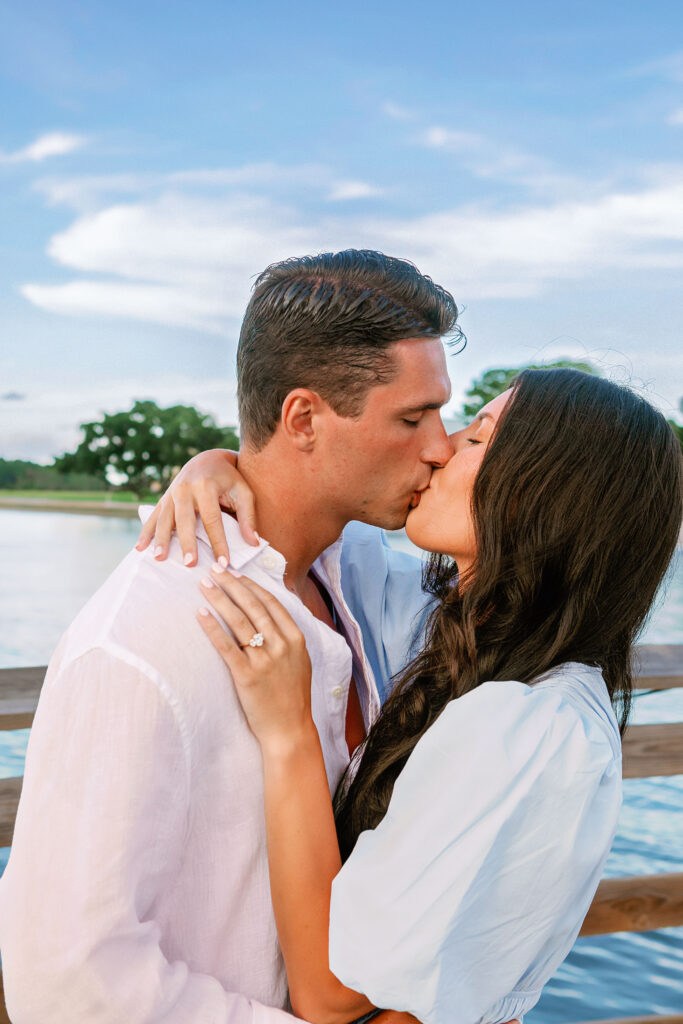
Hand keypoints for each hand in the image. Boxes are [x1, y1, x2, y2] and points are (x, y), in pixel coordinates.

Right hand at [135, 448, 258, 565]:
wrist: (208, 459)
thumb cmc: (229, 479)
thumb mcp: (244, 492)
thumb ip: (248, 517)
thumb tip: (253, 543)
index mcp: (206, 486)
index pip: (213, 519)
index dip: (218, 542)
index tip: (223, 562)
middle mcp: (185, 489)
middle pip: (185, 520)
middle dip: (187, 543)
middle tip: (190, 563)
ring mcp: (171, 493)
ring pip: (164, 519)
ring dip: (161, 540)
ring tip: (160, 558)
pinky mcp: (164, 498)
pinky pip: (153, 517)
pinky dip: (146, 533)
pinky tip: (140, 549)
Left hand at [197, 566, 313, 752]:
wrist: (290, 730)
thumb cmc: (292, 696)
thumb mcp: (300, 661)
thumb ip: (288, 637)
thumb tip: (270, 613)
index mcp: (295, 639)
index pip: (270, 602)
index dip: (250, 585)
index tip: (235, 572)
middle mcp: (282, 645)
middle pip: (253, 606)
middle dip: (231, 584)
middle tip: (214, 569)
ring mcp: (265, 660)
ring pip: (239, 621)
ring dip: (220, 599)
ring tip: (204, 585)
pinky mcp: (247, 676)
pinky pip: (226, 646)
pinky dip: (212, 627)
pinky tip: (201, 613)